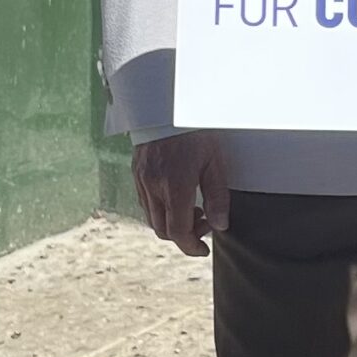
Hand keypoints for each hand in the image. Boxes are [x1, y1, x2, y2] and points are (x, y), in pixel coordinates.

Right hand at [133, 132, 231, 258]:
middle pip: (162, 230)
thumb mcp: (215, 161)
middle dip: (184, 235)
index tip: (204, 249)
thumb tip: (220, 225)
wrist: (167, 106)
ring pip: (152, 218)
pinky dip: (161, 209)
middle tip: (204, 223)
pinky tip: (177, 197)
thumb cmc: (195, 131)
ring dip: (172, 222)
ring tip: (194, 208)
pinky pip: (146, 202)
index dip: (190, 246)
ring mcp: (142, 180)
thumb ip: (217, 195)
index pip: (177, 231)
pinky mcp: (137, 173)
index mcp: (175, 185)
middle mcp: (153, 186)